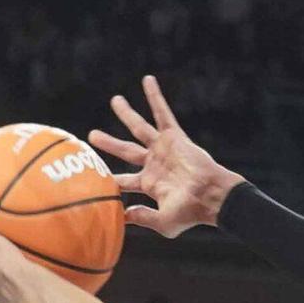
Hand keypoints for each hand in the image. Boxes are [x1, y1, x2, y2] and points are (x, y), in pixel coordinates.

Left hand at [88, 76, 243, 236]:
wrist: (211, 197)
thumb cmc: (190, 213)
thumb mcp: (164, 222)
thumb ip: (143, 217)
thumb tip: (122, 215)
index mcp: (150, 185)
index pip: (125, 181)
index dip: (111, 182)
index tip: (93, 182)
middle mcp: (154, 164)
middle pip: (125, 150)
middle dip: (109, 143)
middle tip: (92, 135)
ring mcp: (163, 149)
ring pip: (139, 127)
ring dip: (127, 113)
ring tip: (115, 100)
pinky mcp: (174, 137)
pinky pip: (162, 113)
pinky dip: (155, 96)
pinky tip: (147, 80)